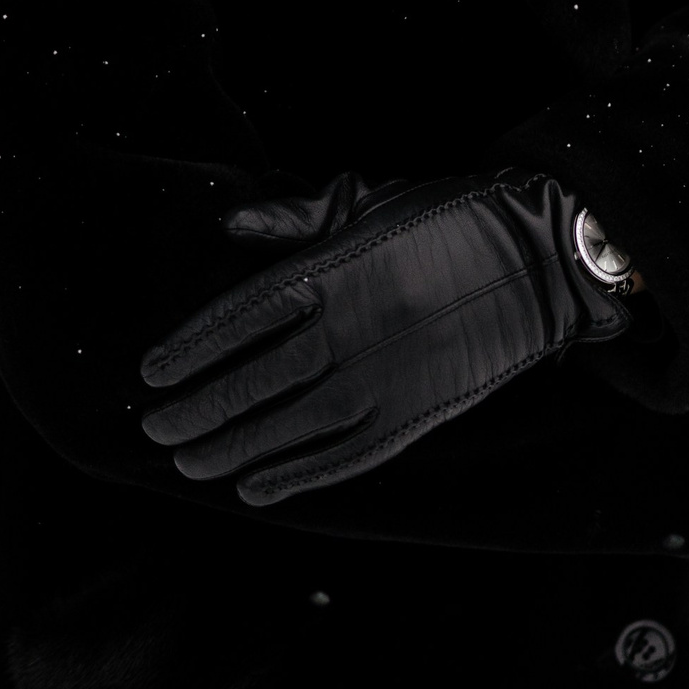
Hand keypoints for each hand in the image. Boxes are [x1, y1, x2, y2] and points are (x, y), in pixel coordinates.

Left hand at [138, 173, 627, 505]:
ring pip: (286, 426)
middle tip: (155, 428)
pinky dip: (293, 476)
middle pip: (252, 379)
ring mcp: (382, 377)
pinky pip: (340, 457)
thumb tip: (232, 223)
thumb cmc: (449, 219)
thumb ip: (296, 218)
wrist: (537, 257)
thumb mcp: (370, 201)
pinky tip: (254, 487)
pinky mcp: (414, 415)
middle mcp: (349, 327)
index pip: (239, 316)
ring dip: (230, 448)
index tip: (150, 372)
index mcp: (334, 267)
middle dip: (197, 408)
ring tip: (187, 463)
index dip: (190, 348)